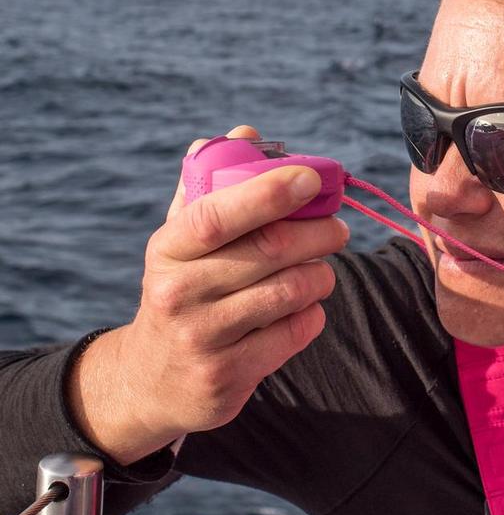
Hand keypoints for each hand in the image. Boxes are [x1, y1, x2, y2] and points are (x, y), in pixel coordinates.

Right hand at [69, 126, 349, 464]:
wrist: (151, 380)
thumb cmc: (183, 289)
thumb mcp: (181, 241)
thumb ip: (212, 184)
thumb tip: (246, 134)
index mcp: (167, 249)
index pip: (217, 213)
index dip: (269, 192)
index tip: (312, 178)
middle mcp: (178, 292)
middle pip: (270, 250)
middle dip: (319, 233)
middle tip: (339, 228)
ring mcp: (201, 338)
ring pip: (291, 291)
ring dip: (321, 275)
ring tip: (320, 270)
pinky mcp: (227, 375)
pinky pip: (295, 332)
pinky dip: (312, 314)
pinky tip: (304, 308)